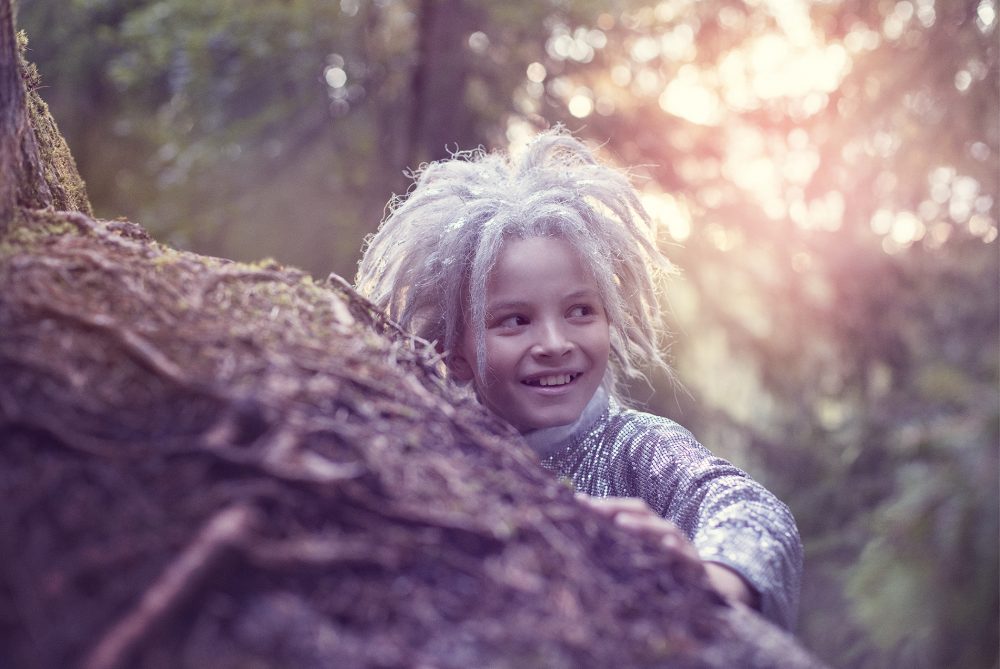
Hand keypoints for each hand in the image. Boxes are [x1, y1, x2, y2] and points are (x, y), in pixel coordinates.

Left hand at [575, 494, 699, 561]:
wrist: (703, 584)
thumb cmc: (664, 564)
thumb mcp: (643, 550)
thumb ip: (619, 538)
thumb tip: (587, 528)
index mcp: (651, 525)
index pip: (628, 508)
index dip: (606, 503)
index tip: (580, 501)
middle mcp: (664, 529)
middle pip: (642, 512)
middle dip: (617, 508)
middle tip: (595, 509)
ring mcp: (680, 544)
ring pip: (662, 529)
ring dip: (641, 525)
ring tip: (621, 523)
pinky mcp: (693, 563)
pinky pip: (684, 555)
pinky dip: (675, 550)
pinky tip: (666, 547)